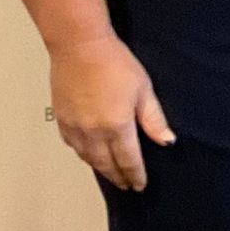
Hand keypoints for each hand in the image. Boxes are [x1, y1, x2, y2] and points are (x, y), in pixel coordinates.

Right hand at [48, 35, 174, 189]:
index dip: (135, 175)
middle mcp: (94, 132)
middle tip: (125, 185)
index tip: (140, 185)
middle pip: (107, 164)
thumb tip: (167, 141)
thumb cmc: (114, 62)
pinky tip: (89, 153)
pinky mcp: (62, 119)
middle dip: (118, 177)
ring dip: (101, 168)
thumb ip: (154, 119)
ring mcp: (75, 127)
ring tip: (110, 173)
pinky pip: (73, 145)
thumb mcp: (143, 89)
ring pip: (88, 158)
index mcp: (117, 127)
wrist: (79, 45)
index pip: (128, 161)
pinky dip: (83, 154)